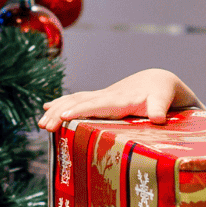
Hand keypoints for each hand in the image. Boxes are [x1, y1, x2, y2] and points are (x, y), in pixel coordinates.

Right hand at [36, 69, 200, 131]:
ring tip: (41, 122)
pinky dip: (62, 104)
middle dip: (61, 113)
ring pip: (75, 101)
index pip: (98, 106)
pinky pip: (77, 100)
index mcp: (121, 100)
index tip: (63, 115)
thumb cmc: (162, 92)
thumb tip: (157, 118)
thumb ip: (160, 108)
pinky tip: (48, 109)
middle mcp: (108, 96)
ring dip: (57, 110)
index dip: (80, 110)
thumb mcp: (164, 99)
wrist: (157, 81)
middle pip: (80, 103)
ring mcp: (102, 97)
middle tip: (44, 125)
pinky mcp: (100, 100)